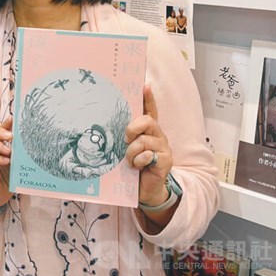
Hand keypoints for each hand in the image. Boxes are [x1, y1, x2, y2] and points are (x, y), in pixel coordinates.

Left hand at [125, 86, 172, 205]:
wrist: (146, 190)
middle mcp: (157, 136)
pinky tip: (139, 168)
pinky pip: (147, 155)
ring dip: (131, 153)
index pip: (150, 111)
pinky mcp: (165, 160)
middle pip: (147, 121)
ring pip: (143, 141)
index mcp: (148, 131)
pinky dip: (138, 162)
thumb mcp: (127, 149)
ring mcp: (163, 147)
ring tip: (130, 161)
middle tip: (126, 140)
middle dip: (132, 129)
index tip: (145, 86)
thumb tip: (110, 127)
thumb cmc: (134, 167)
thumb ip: (124, 137)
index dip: (148, 99)